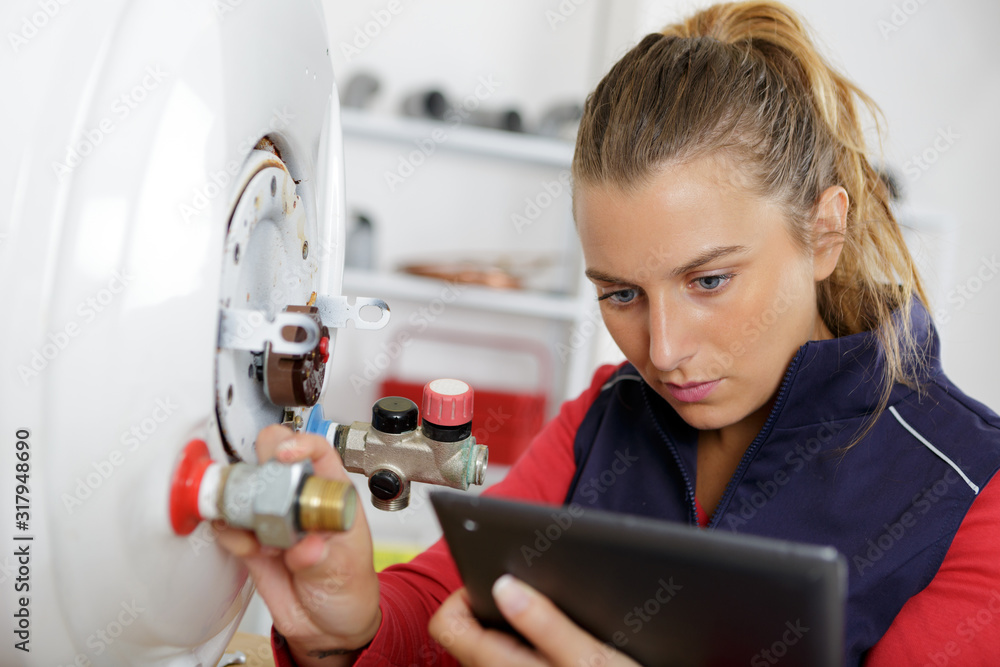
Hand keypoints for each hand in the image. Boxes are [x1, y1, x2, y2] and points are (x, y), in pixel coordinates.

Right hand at [215, 424, 380, 666]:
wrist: (327, 626)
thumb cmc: (349, 587)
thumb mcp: (346, 571)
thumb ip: (325, 559)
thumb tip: (306, 547)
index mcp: (332, 494)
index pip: (317, 452)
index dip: (299, 444)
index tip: (283, 454)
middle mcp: (299, 499)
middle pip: (272, 460)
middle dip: (259, 468)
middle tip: (258, 492)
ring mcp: (274, 517)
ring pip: (245, 490)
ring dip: (241, 505)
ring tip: (258, 535)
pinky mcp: (251, 540)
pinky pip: (230, 526)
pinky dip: (230, 533)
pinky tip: (250, 548)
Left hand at [428, 575, 640, 666]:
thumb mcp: (588, 657)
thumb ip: (544, 623)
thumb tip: (503, 586)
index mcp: (500, 666)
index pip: (447, 624)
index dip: (464, 593)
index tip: (499, 576)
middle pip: (471, 629)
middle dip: (497, 599)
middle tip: (535, 584)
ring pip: (496, 641)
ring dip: (518, 618)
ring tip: (556, 606)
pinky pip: (517, 653)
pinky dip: (532, 637)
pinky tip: (568, 634)